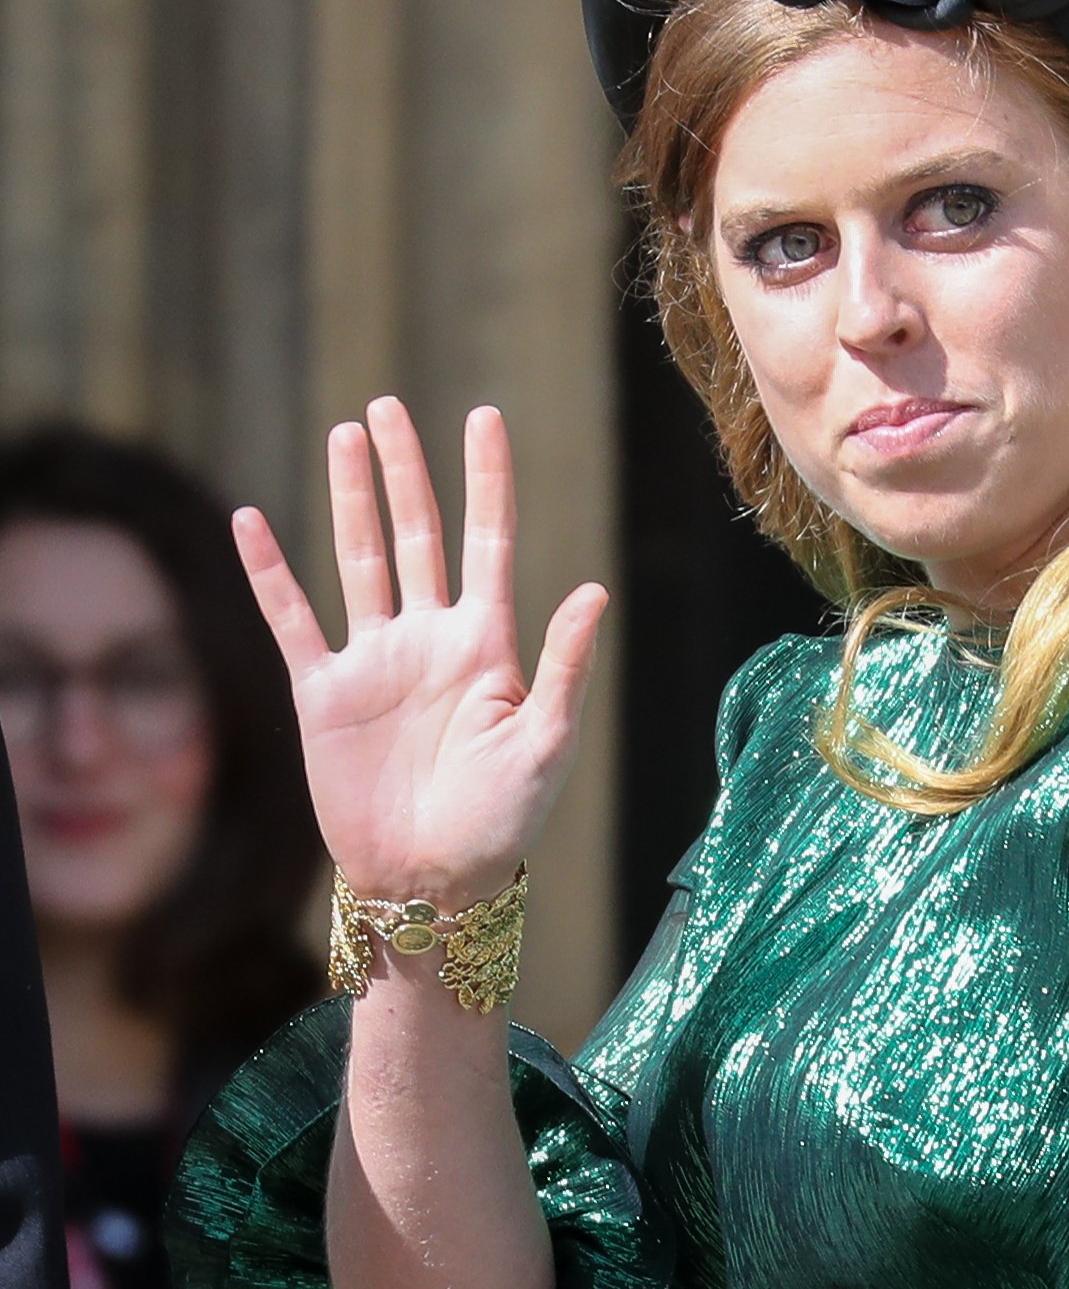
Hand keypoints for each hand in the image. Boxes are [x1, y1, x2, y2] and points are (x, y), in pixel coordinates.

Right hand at [235, 397, 608, 903]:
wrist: (432, 882)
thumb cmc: (503, 824)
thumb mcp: (546, 743)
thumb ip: (565, 665)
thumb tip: (595, 589)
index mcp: (487, 645)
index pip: (489, 541)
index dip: (486, 479)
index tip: (485, 416)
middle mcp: (429, 640)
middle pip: (417, 534)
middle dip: (407, 471)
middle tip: (390, 405)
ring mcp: (374, 663)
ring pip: (358, 560)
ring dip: (352, 499)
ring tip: (345, 436)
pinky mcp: (325, 694)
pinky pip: (292, 618)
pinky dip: (270, 571)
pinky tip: (252, 521)